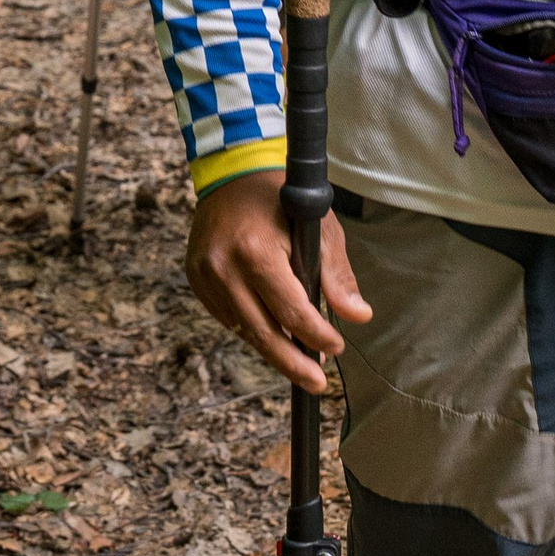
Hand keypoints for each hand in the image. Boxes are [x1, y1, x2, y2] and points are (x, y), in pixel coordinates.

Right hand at [187, 174, 370, 394]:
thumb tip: (358, 315)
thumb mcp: (320, 228)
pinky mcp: (196, 278)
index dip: (317, 336)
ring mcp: (205, 275)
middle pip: (263, 332)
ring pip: (244, 329)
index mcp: (257, 252)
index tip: (336, 348)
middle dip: (293, 363)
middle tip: (317, 384)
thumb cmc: (282, 198)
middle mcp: (225, 267)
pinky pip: (227, 316)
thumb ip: (337, 275)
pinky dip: (251, 326)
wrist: (233, 171)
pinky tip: (271, 330)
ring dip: (273, 347)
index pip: (292, 311)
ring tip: (299, 362)